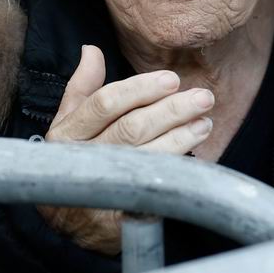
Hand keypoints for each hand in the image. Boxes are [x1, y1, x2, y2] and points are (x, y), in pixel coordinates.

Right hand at [36, 45, 214, 252]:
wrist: (69, 222)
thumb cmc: (72, 160)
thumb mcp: (69, 123)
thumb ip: (82, 87)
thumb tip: (92, 50)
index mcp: (69, 132)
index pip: (106, 103)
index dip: (140, 90)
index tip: (171, 79)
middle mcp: (83, 158)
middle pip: (131, 129)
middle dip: (171, 111)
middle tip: (203, 98)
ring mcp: (101, 187)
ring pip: (146, 158)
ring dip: (180, 138)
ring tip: (204, 122)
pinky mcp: (120, 214)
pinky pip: (153, 188)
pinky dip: (177, 171)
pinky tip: (196, 158)